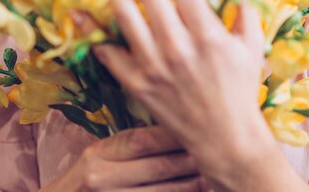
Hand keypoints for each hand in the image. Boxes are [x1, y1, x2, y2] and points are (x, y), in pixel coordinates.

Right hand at [39, 125, 206, 190]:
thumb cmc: (87, 181)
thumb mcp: (98, 156)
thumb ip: (129, 144)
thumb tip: (176, 124)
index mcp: (98, 153)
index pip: (142, 139)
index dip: (173, 134)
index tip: (201, 124)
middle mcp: (101, 177)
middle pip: (158, 166)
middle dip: (191, 158)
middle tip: (221, 147)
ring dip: (193, 184)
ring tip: (216, 173)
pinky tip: (200, 191)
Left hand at [95, 0, 276, 189]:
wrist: (226, 136)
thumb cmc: (242, 86)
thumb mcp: (252, 41)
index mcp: (209, 35)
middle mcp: (179, 48)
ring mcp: (156, 67)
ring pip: (127, 20)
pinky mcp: (138, 85)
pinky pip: (110, 55)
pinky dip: (94, 34)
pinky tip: (81, 15)